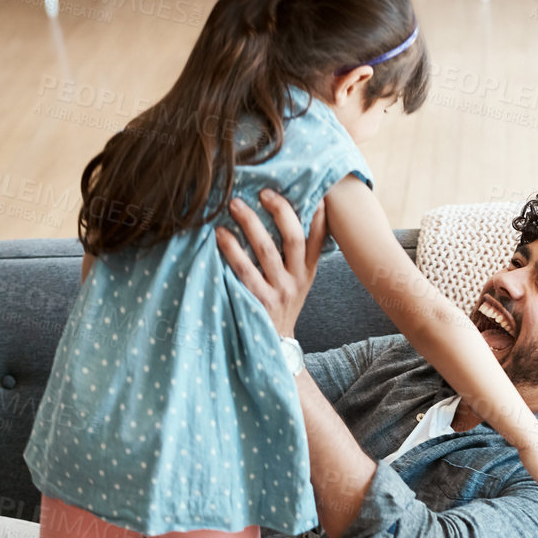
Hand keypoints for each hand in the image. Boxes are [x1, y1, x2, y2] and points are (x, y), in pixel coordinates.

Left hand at [215, 187, 325, 337]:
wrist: (275, 347)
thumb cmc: (280, 306)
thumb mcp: (296, 282)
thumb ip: (294, 255)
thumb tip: (284, 214)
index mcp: (307, 271)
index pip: (318, 238)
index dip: (318, 213)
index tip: (312, 190)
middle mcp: (297, 279)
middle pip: (292, 238)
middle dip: (279, 210)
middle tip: (261, 192)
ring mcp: (279, 291)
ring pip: (266, 250)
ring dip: (250, 224)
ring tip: (234, 204)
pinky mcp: (259, 302)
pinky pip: (245, 271)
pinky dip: (231, 250)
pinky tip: (220, 235)